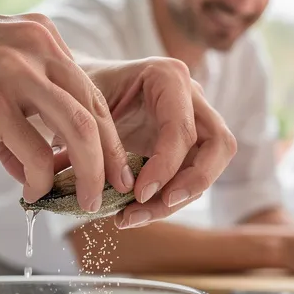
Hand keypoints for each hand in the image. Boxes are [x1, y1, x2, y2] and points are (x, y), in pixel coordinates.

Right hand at [0, 12, 129, 209]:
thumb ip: (15, 123)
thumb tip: (32, 172)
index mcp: (40, 37)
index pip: (90, 90)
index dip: (107, 133)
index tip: (113, 166)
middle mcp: (37, 48)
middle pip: (96, 110)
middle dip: (111, 158)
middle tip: (116, 191)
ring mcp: (16, 73)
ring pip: (79, 131)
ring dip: (91, 174)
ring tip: (89, 202)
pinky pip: (36, 152)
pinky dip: (42, 181)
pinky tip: (35, 195)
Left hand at [81, 57, 237, 228]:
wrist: (74, 91)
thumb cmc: (76, 90)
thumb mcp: (80, 107)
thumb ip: (95, 139)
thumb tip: (100, 184)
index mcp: (167, 76)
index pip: (184, 129)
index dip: (166, 167)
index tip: (138, 193)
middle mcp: (190, 96)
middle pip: (219, 145)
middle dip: (193, 184)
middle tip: (158, 205)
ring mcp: (194, 121)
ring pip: (210, 167)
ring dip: (177, 200)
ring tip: (132, 217)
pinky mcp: (186, 146)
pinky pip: (190, 178)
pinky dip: (166, 201)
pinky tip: (132, 213)